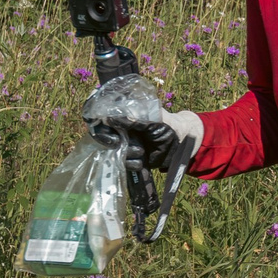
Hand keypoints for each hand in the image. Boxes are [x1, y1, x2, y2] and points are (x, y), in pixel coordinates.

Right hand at [82, 76, 203, 176]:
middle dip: (107, 140)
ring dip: (125, 152)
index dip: (96, 121)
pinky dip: (131, 163)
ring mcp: (126, 143)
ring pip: (112, 150)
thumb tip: (111, 119)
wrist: (181, 144)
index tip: (101, 126)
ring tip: (140, 151)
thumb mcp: (152, 120)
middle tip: (116, 143)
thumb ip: (134, 119)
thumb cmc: (168, 125)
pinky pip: (123, 162)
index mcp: (125, 114)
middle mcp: (122, 129)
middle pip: (102, 134)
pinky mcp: (131, 158)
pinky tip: (141, 161)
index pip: (102, 114)